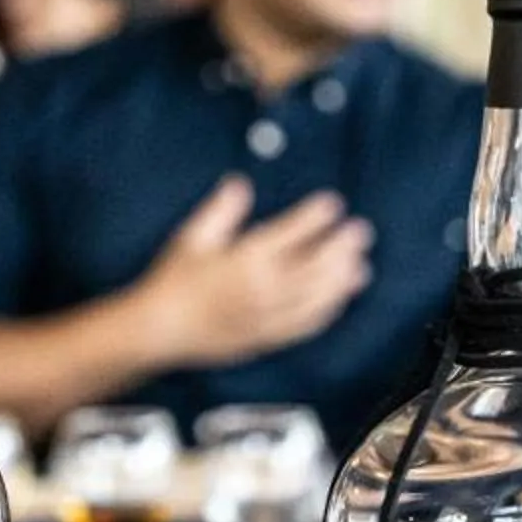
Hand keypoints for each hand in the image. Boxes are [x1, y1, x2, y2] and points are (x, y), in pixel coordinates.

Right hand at [132, 176, 373, 368]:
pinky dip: (327, 311)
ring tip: (361, 266)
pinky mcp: (267, 336)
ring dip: (341, 280)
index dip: (314, 216)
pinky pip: (305, 325)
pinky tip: (339, 300)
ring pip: (315, 297)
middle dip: (340, 247)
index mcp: (244, 259)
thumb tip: (240, 184)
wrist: (161, 329)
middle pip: (312, 265)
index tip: (332, 203)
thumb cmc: (173, 280)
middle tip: (361, 232)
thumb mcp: (191, 238)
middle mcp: (262, 288)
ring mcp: (267, 315)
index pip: (289, 233)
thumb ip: (219, 211)